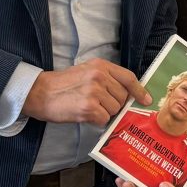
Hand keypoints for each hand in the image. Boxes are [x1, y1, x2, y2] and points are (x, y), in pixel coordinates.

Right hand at [21, 60, 150, 123]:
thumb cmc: (63, 85)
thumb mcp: (87, 72)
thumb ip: (107, 79)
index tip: (146, 100)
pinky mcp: (88, 107)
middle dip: (113, 104)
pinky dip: (96, 121)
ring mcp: (94, 91)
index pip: (128, 77)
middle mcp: (99, 76)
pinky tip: (84, 115)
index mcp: (101, 66)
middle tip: (97, 103)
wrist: (40, 93)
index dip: (139, 90)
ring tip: (88, 107)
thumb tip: (128, 94)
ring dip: (104, 113)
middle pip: (122, 97)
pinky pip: (104, 119)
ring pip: (114, 110)